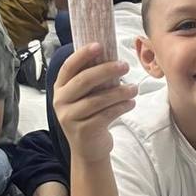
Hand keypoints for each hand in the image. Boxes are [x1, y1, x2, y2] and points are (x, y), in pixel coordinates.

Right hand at [53, 44, 137, 162]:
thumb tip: (111, 56)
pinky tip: (131, 103)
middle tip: (125, 65)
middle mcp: (61, 101)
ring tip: (135, 88)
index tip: (100, 45)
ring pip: (97, 99)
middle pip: (84, 81)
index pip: (69, 67)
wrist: (89, 149)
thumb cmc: (90, 116)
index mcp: (60, 88)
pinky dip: (121, 107)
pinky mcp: (83, 131)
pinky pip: (105, 114)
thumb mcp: (86, 97)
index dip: (83, 55)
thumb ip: (92, 80)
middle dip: (106, 70)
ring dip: (119, 91)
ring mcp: (70, 117)